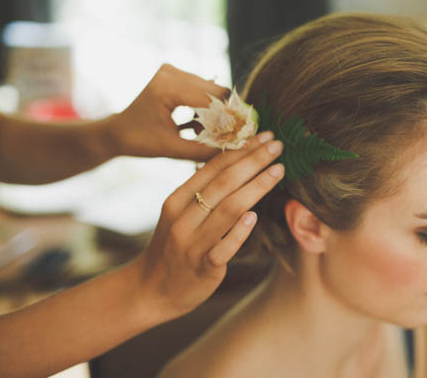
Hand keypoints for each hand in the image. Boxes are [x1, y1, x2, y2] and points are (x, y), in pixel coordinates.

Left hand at [105, 63, 230, 160]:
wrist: (118, 131)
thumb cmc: (140, 141)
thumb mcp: (172, 149)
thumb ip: (204, 150)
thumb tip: (235, 149)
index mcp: (167, 88)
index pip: (210, 98)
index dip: (228, 116)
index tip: (241, 134)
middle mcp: (171, 72)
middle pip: (215, 90)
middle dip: (224, 114)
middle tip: (228, 135)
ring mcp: (173, 71)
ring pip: (211, 90)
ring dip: (215, 112)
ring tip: (206, 134)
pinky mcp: (176, 75)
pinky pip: (202, 89)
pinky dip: (205, 108)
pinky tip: (197, 126)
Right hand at [129, 130, 283, 319]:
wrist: (149, 290)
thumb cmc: (172, 247)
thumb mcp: (179, 214)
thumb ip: (202, 192)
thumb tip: (235, 165)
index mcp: (177, 200)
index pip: (213, 167)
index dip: (241, 150)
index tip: (264, 136)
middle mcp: (183, 218)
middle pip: (224, 183)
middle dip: (253, 161)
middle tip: (278, 145)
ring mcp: (192, 243)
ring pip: (228, 210)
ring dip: (256, 188)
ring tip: (278, 171)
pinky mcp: (203, 267)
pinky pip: (224, 247)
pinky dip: (239, 231)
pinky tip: (254, 216)